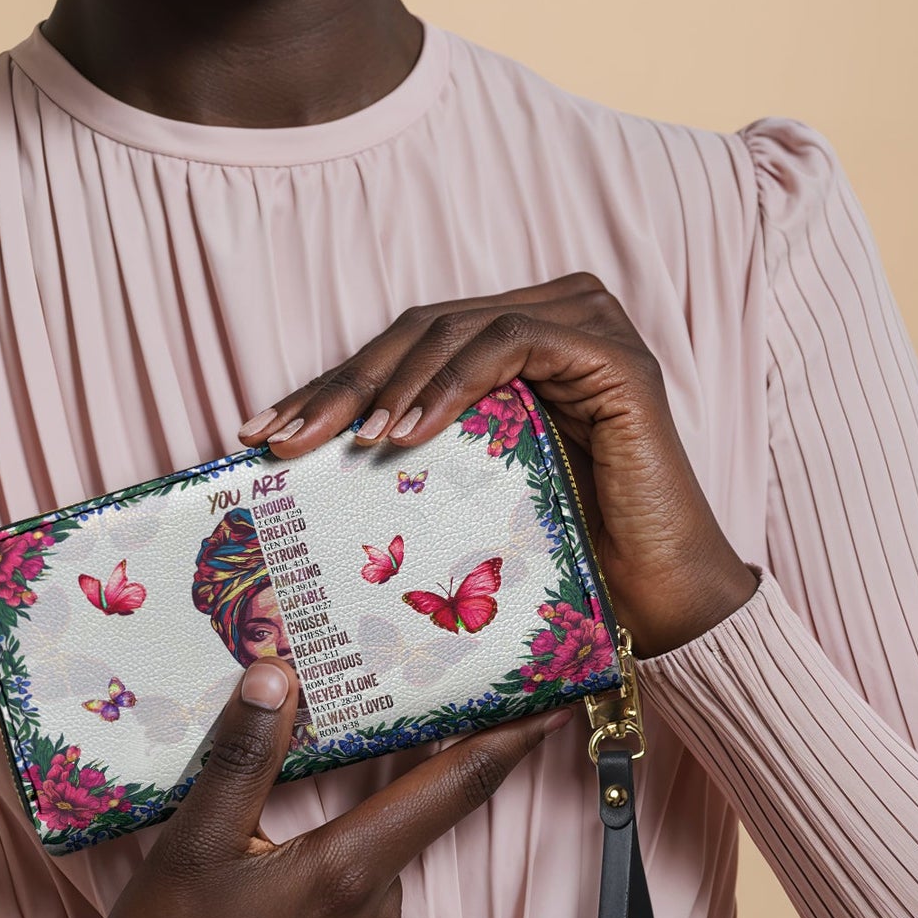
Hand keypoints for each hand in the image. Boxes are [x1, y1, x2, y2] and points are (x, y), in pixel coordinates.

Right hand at [74, 659, 571, 917]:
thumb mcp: (191, 848)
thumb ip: (241, 759)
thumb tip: (278, 673)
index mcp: (351, 872)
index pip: (455, 786)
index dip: (511, 737)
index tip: (558, 697)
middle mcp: (375, 911)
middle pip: (411, 809)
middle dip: (415, 751)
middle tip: (402, 682)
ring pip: (372, 851)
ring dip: (360, 806)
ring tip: (319, 750)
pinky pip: (350, 889)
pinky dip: (335, 851)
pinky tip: (281, 842)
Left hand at [234, 277, 758, 658]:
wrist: (656, 601)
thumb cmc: (563, 554)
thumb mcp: (464, 491)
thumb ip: (413, 450)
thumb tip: (302, 451)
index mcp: (515, 340)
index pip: (405, 347)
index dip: (331, 385)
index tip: (261, 431)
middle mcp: (552, 316)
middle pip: (419, 330)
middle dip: (342, 386)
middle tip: (280, 439)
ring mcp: (586, 326)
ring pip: (455, 328)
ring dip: (391, 384)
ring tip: (348, 444)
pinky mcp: (610, 352)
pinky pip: (509, 344)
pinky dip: (451, 383)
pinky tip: (407, 433)